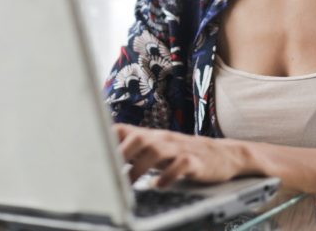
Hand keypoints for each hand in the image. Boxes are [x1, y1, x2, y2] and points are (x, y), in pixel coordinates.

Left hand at [115, 124, 246, 187]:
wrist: (223, 155)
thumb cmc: (184, 154)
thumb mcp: (160, 149)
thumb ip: (136, 150)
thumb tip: (106, 156)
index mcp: (152, 136)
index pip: (125, 130)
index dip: (107, 139)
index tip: (91, 152)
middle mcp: (164, 139)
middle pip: (139, 137)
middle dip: (122, 153)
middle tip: (110, 172)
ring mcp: (180, 149)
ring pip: (157, 150)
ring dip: (140, 167)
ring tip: (131, 183)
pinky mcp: (196, 162)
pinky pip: (181, 165)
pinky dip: (168, 176)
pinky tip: (159, 186)